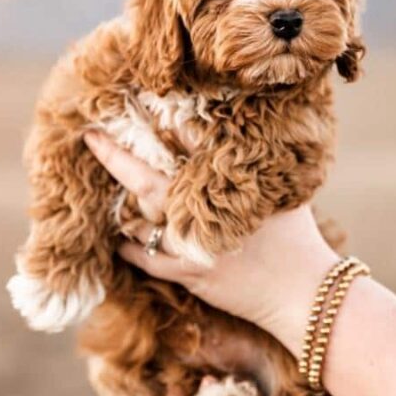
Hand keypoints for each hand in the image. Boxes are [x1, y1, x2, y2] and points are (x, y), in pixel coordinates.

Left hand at [83, 130, 339, 351]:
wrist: (304, 292)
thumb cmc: (298, 239)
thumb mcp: (281, 193)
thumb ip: (257, 168)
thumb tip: (236, 137)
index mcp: (230, 185)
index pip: (190, 142)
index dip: (163, 121)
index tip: (140, 103)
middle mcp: (206, 212)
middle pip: (149, 179)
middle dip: (117, 156)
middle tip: (90, 136)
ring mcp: (194, 245)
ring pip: (140, 221)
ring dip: (120, 204)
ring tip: (101, 188)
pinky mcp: (190, 274)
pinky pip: (146, 259)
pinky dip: (129, 247)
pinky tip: (118, 238)